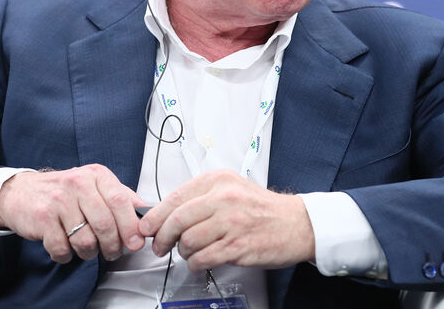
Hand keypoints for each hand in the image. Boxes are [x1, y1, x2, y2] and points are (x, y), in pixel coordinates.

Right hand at [0, 164, 145, 263]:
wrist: (22, 192)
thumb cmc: (65, 191)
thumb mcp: (96, 184)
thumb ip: (121, 197)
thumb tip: (145, 213)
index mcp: (97, 175)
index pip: (120, 200)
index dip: (131, 225)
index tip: (137, 242)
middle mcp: (79, 183)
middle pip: (105, 223)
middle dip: (113, 245)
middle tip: (113, 252)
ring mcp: (60, 200)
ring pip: (85, 239)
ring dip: (90, 253)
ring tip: (88, 249)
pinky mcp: (43, 218)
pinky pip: (62, 248)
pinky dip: (67, 255)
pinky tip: (67, 248)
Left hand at [138, 169, 314, 271]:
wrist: (296, 223)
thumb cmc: (261, 208)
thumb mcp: (232, 188)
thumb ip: (201, 197)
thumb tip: (166, 212)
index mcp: (219, 180)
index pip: (176, 197)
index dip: (156, 216)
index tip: (148, 227)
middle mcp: (224, 197)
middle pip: (177, 220)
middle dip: (162, 237)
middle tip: (160, 246)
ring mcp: (231, 222)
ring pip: (187, 241)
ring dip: (183, 252)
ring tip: (190, 252)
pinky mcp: (238, 246)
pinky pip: (202, 258)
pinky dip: (196, 263)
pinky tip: (202, 260)